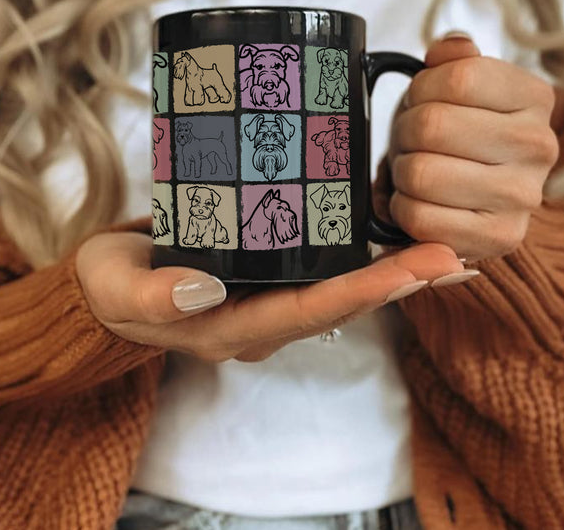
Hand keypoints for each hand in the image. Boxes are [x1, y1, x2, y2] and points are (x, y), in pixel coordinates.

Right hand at [75, 229, 465, 362]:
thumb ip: (152, 296)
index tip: (416, 270)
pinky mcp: (265, 271)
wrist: (107, 284)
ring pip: (341, 288)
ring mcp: (265, 298)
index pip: (308, 313)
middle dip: (399, 283)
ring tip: (449, 251)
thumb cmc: (109, 287)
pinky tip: (395, 233)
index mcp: (230, 329)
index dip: (365, 292)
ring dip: (394, 271)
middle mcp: (259, 320)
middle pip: (341, 305)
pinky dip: (363, 254)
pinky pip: (324, 268)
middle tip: (456, 258)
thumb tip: (203, 291)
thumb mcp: (115, 289)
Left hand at [385, 32, 559, 264]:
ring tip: (418, 169)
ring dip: (402, 171)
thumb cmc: (454, 133)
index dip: (422, 89)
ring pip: (421, 173)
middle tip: (413, 140)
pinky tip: (421, 201)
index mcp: (535, 97)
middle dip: (405, 131)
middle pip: (432, 125)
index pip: (459, 77)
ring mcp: (525, 197)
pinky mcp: (501, 239)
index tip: (424, 100)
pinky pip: (419, 217)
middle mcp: (541, 146)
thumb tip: (449, 49)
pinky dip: (403, 208)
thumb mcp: (455, 84)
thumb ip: (453, 58)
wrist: (465, 196)